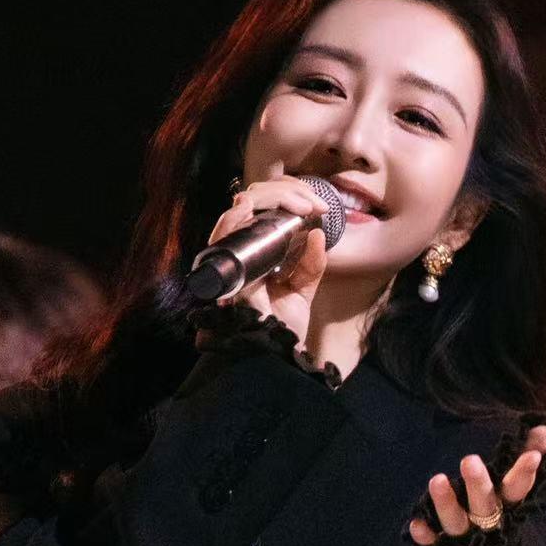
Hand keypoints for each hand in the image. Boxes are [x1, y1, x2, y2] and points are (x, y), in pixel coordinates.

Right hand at [205, 162, 330, 341]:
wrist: (273, 353)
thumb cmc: (282, 326)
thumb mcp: (303, 290)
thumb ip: (311, 264)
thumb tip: (318, 233)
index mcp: (261, 251)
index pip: (268, 208)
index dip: (293, 198)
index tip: (321, 208)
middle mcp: (244, 248)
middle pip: (256, 199)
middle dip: (288, 192)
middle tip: (314, 204)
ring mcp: (232, 254)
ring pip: (243, 205)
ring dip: (275, 197)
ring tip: (302, 205)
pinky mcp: (225, 264)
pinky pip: (226, 228)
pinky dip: (242, 212)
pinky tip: (260, 206)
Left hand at [408, 424, 545, 545]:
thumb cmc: (499, 518)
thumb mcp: (514, 489)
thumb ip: (529, 455)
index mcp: (505, 506)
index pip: (517, 488)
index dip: (524, 474)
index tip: (532, 456)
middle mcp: (487, 522)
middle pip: (484, 503)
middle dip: (478, 484)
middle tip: (469, 459)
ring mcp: (465, 538)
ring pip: (456, 521)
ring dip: (446, 503)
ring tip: (437, 479)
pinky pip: (433, 543)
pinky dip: (426, 535)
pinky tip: (416, 524)